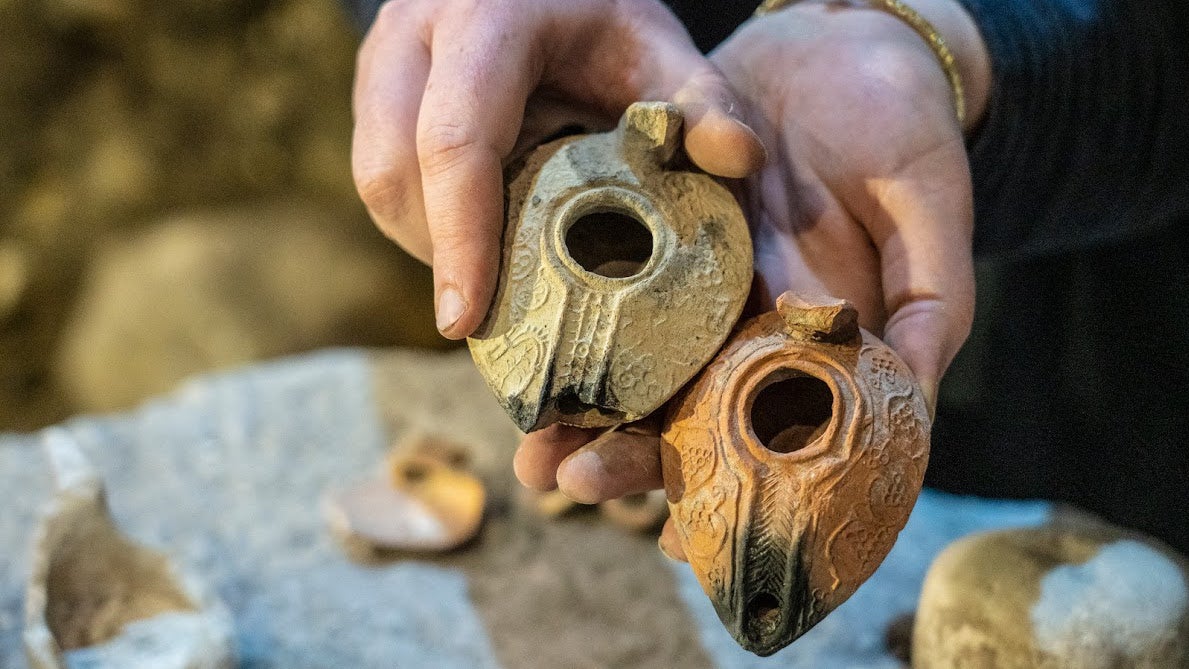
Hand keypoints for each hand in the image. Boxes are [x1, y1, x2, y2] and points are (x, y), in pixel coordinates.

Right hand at [352, 0, 764, 338]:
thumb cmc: (605, 17)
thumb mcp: (661, 47)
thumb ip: (705, 99)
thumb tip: (739, 160)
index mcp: (487, 21)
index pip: (456, 141)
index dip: (460, 238)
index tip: (465, 322)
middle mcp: (416, 32)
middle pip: (391, 170)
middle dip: (439, 252)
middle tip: (492, 312)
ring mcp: (383, 57)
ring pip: (376, 179)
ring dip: (428, 241)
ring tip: (491, 274)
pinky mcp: (374, 85)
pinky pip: (378, 172)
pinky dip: (424, 220)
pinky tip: (478, 235)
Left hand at [513, 0, 990, 559]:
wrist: (846, 48)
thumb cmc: (904, 132)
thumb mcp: (934, 211)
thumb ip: (934, 302)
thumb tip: (917, 391)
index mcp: (807, 342)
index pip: (767, 431)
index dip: (723, 486)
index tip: (671, 532)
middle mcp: (743, 325)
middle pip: (684, 409)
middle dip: (626, 454)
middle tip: (568, 482)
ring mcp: (692, 280)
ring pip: (634, 360)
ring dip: (583, 406)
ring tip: (533, 448)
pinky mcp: (650, 229)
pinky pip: (605, 277)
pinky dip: (567, 318)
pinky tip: (524, 351)